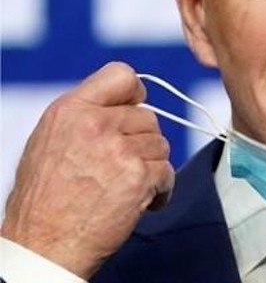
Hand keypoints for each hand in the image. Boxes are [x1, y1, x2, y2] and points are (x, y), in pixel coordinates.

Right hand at [0, 62, 174, 277]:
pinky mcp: (138, 177)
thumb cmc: (45, 197)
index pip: (122, 75)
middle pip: (148, 116)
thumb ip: (86, 115)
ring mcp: (119, 150)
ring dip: (151, 166)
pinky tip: (141, 201)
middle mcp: (96, 124)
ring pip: (160, 144)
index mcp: (71, 109)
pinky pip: (167, 172)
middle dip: (142, 141)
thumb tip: (123, 104)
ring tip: (127, 185)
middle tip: (123, 165)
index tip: (134, 109)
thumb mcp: (50, 139)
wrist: (44, 243)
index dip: (134, 93)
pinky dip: (160, 190)